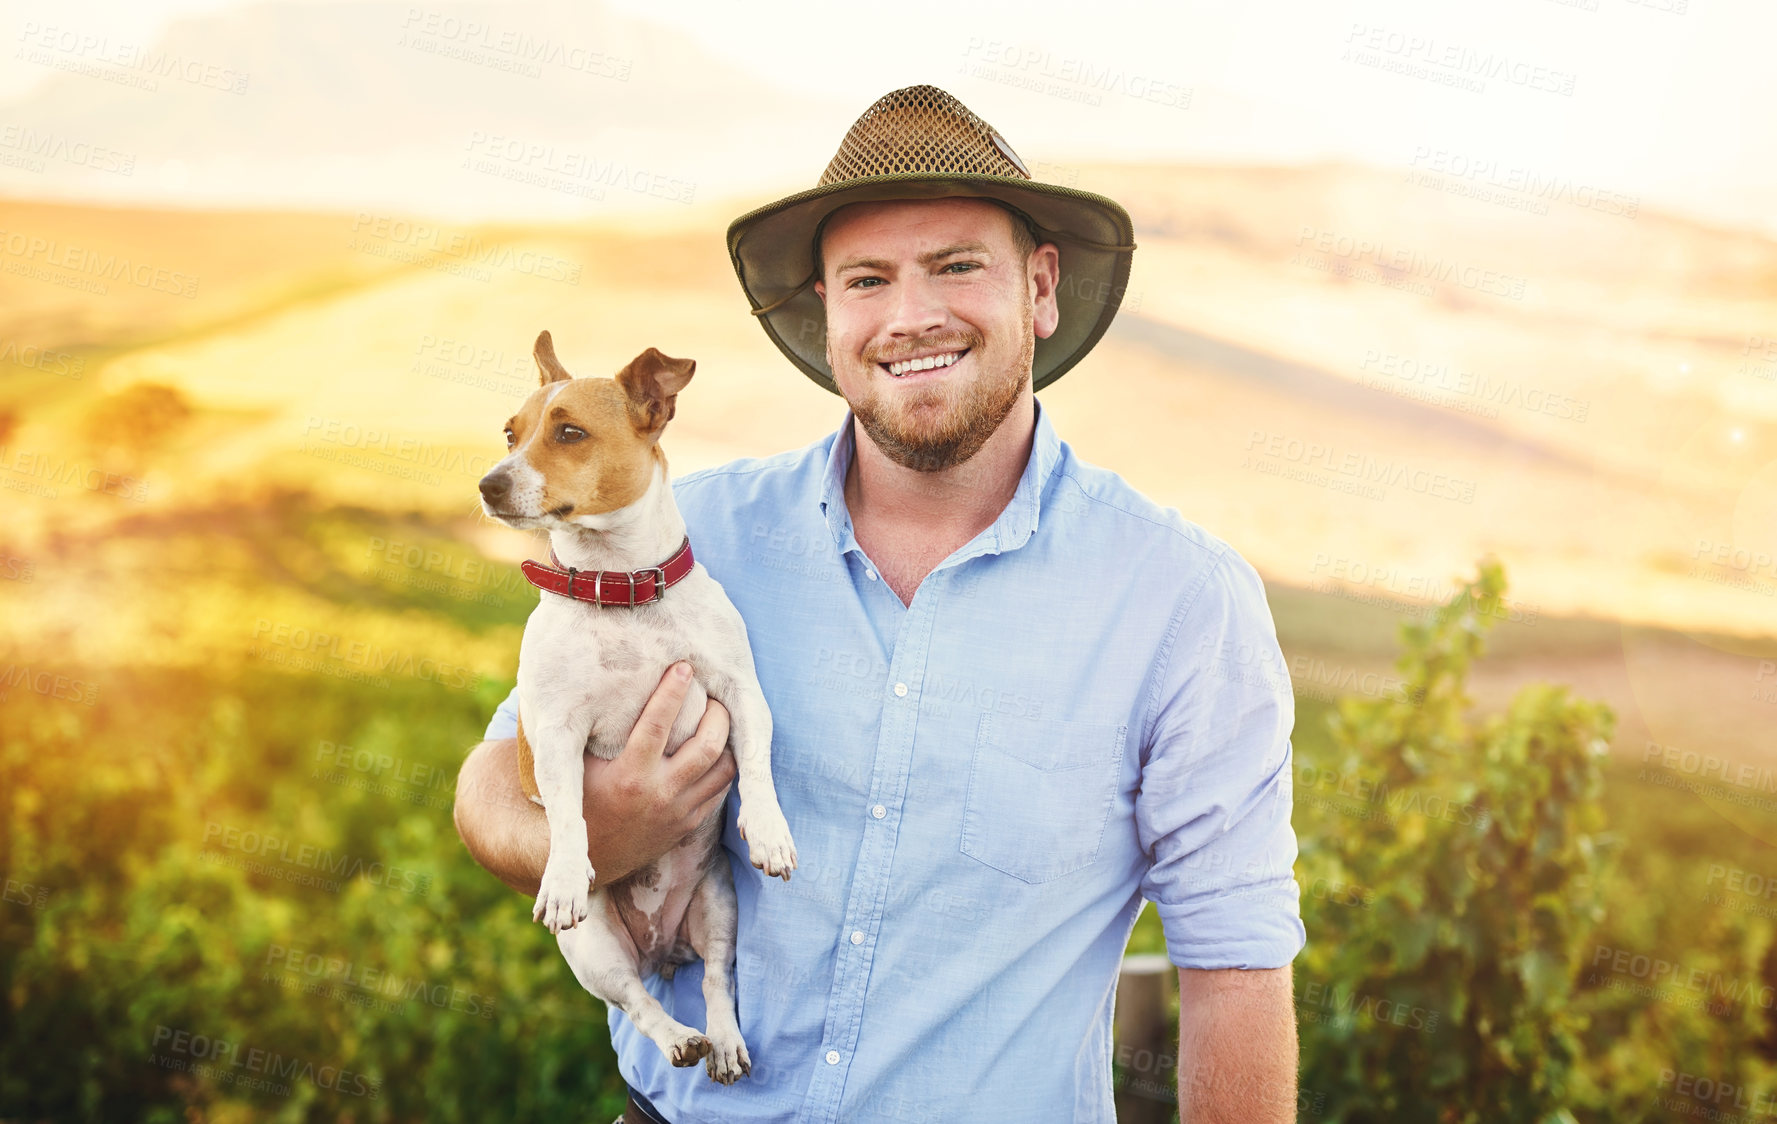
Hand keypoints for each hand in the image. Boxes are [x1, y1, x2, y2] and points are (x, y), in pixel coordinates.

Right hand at [582, 661, 734, 884]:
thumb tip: (608, 683)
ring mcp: (679, 811)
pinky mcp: (689, 824)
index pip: (658, 725)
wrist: (593, 856)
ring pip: (724, 768)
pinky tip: (719, 746)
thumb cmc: (583, 799)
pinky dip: (725, 764)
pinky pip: (721, 789)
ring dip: (728, 738)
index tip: (683, 665)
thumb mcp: (580, 766)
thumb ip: (599, 732)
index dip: (672, 691)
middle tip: (714, 694)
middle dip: (717, 714)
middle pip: (708, 745)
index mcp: (630, 775)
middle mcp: (659, 793)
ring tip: (721, 717)